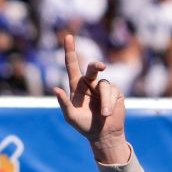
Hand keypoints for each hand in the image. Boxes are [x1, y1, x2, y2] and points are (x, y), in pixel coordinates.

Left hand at [53, 34, 127, 163]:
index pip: (72, 65)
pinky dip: (110, 103)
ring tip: (104, 114)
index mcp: (77, 86)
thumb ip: (63, 103)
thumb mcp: (71, 116)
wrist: (103, 135)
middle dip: (96, 65)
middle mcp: (90, 84)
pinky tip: (108, 113)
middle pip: (92, 68)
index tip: (68, 37)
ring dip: (105, 101)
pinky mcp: (115, 92)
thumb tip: (55, 89)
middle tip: (101, 67)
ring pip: (105, 85)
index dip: (70, 51)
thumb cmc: (84, 126)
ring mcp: (103, 87)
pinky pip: (113, 92)